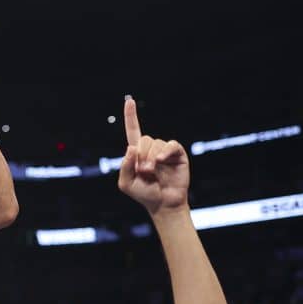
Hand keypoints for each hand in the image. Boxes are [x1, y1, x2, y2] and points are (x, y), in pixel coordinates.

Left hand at [118, 97, 189, 216]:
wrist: (162, 203)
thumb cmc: (144, 194)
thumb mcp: (126, 183)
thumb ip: (124, 166)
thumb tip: (131, 147)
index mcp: (137, 153)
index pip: (133, 131)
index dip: (130, 116)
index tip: (129, 101)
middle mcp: (151, 149)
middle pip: (144, 139)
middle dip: (141, 155)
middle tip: (144, 170)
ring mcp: (165, 151)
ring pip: (156, 143)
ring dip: (151, 158)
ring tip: (152, 172)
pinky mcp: (178, 154)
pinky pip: (171, 146)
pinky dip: (165, 152)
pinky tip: (161, 161)